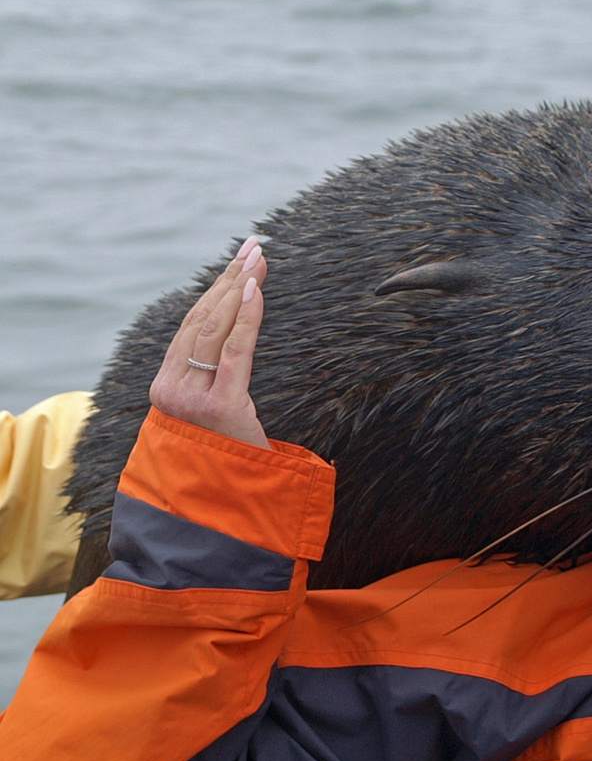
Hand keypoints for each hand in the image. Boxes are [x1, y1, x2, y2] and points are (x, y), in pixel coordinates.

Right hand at [150, 237, 269, 447]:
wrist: (221, 510)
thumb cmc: (223, 464)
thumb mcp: (210, 420)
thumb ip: (211, 385)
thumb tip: (230, 346)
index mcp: (164, 387)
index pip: (190, 327)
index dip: (214, 291)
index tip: (237, 263)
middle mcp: (172, 389)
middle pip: (202, 320)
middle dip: (229, 280)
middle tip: (254, 249)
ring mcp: (192, 398)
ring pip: (214, 330)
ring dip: (239, 289)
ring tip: (258, 261)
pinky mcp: (220, 407)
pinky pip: (234, 353)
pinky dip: (245, 319)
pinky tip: (255, 292)